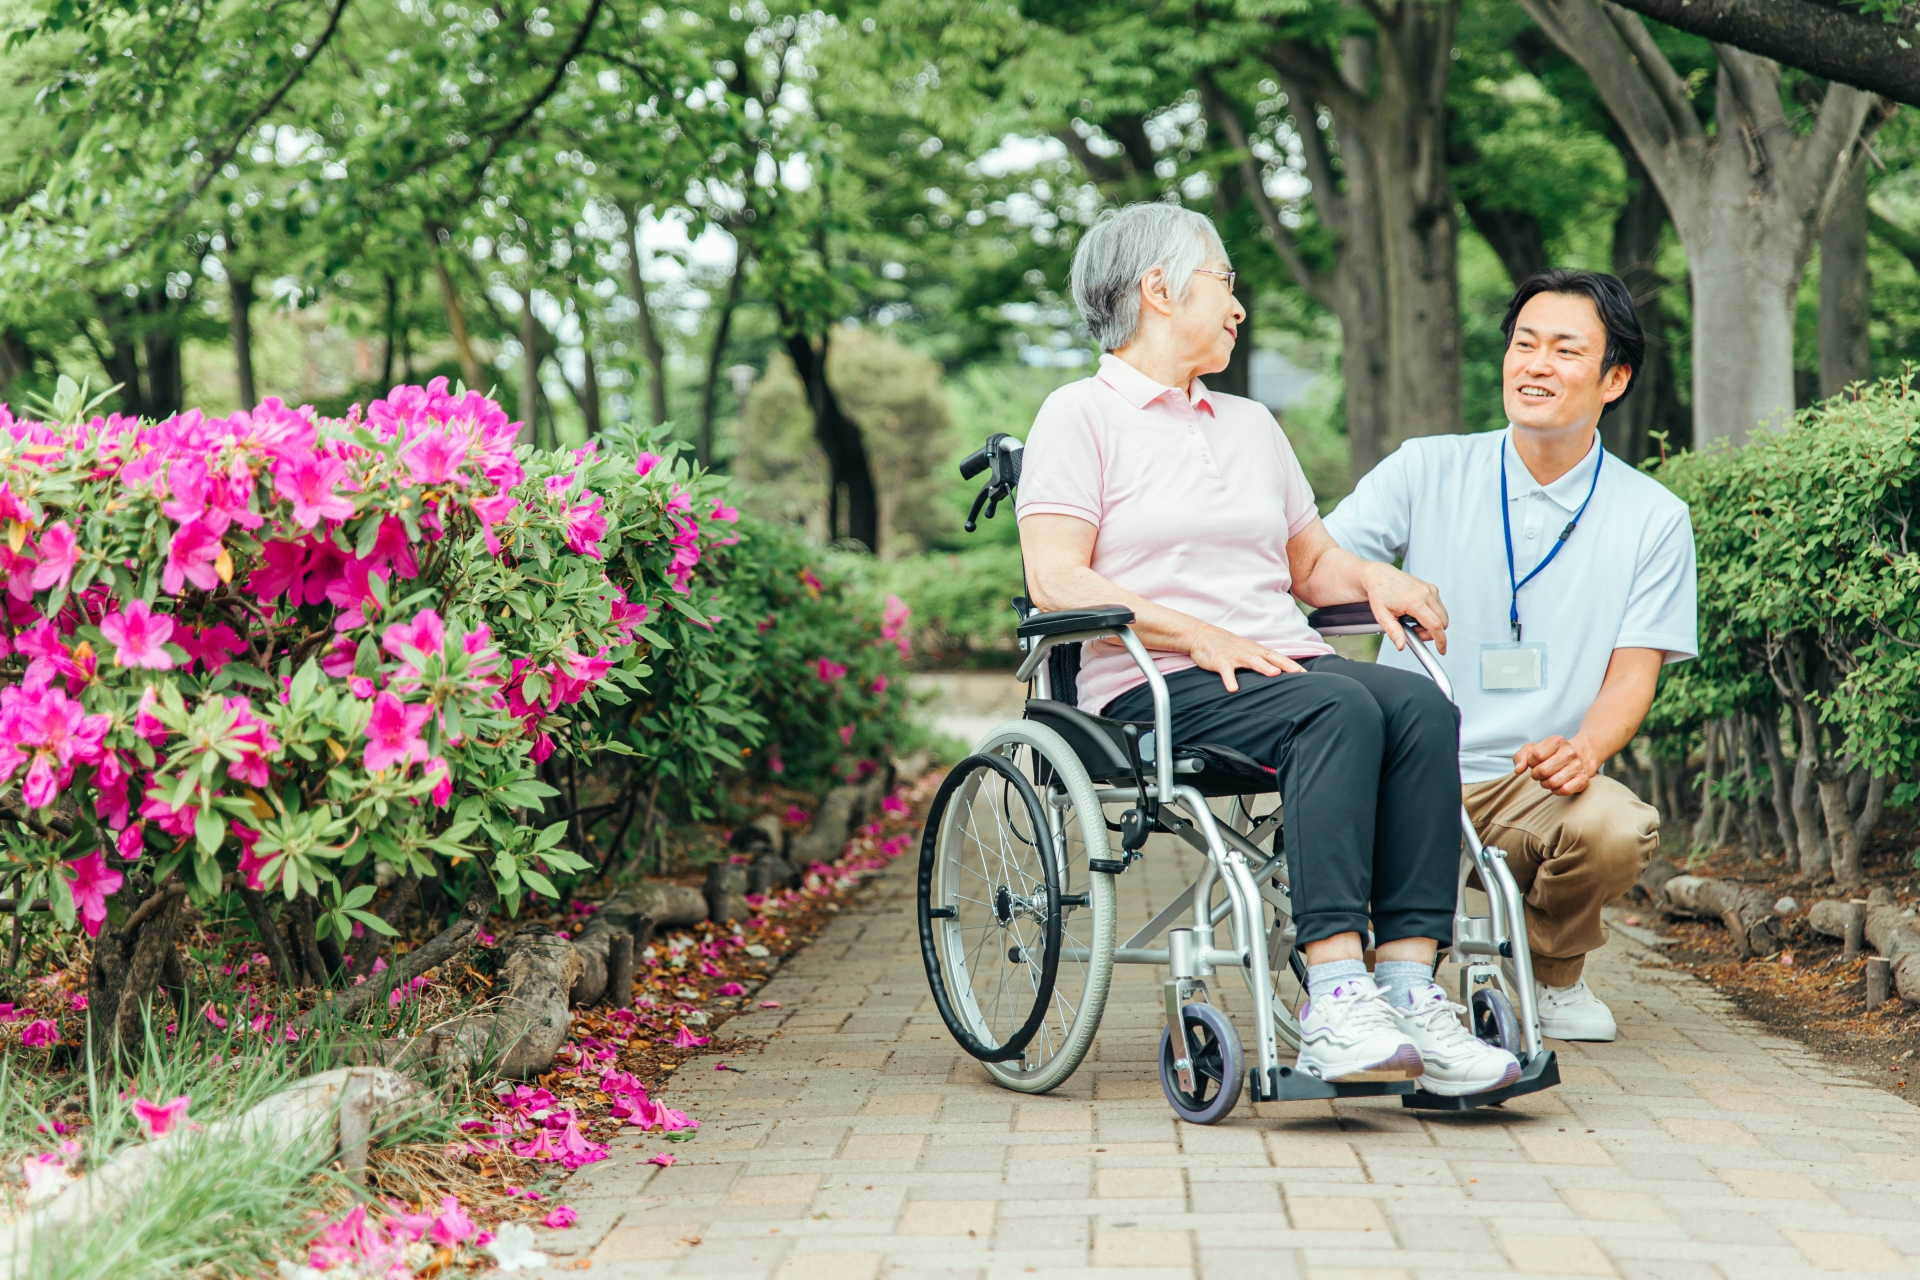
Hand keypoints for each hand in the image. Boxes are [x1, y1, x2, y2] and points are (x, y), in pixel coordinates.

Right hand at [1187, 623, 1302, 692]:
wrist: (1201, 635)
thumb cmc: (1227, 646)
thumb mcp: (1246, 651)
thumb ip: (1261, 660)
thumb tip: (1278, 672)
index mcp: (1256, 650)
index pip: (1277, 657)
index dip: (1291, 665)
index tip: (1306, 674)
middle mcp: (1248, 651)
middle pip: (1269, 658)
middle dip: (1285, 665)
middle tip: (1298, 673)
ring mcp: (1234, 656)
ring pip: (1251, 661)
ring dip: (1263, 667)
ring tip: (1274, 674)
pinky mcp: (1219, 660)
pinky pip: (1225, 671)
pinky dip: (1229, 679)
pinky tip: (1233, 689)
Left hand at [1361, 562, 1447, 654]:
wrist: (1379, 575)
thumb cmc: (1379, 592)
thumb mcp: (1382, 615)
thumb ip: (1393, 632)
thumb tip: (1401, 645)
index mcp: (1414, 601)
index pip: (1435, 625)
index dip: (1440, 640)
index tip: (1441, 649)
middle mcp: (1426, 593)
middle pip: (1442, 622)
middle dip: (1431, 633)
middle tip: (1414, 632)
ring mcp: (1430, 589)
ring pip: (1442, 616)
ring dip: (1432, 624)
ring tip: (1413, 622)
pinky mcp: (1431, 588)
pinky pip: (1439, 607)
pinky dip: (1432, 615)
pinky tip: (1417, 614)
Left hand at [1514, 733, 1598, 795]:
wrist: (1576, 757)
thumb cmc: (1549, 755)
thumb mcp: (1532, 750)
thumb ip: (1520, 757)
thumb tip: (1518, 770)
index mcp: (1557, 741)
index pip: (1536, 755)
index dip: (1531, 762)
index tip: (1535, 762)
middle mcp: (1570, 752)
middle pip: (1543, 770)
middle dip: (1536, 775)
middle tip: (1540, 773)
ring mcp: (1578, 766)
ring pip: (1553, 782)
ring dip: (1545, 784)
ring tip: (1548, 779)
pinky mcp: (1583, 779)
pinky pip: (1564, 790)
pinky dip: (1556, 791)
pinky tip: (1557, 785)